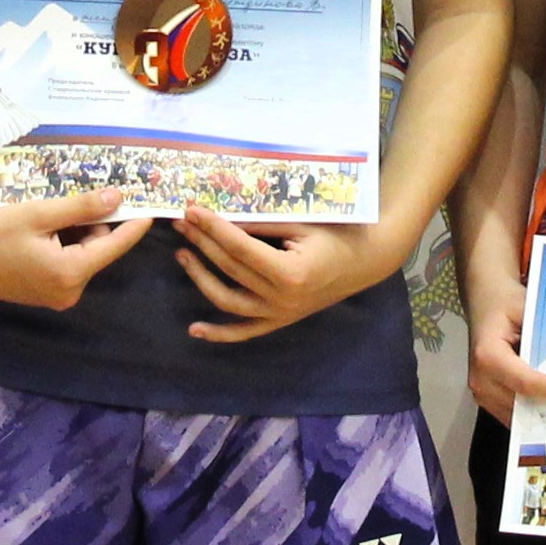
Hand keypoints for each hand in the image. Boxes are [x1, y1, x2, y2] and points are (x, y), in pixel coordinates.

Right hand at [0, 188, 146, 311]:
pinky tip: (42, 231)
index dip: (134, 225)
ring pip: (84, 254)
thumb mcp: (40, 213)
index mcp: (71, 273)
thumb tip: (118, 199)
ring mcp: (58, 296)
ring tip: (49, 215)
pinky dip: (64, 244)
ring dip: (76, 232)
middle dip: (92, 223)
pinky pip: (69, 264)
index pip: (115, 245)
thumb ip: (81, 207)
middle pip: (98, 249)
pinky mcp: (47, 294)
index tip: (153, 207)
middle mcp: (70, 291)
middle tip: (72, 199)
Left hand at [172, 209, 384, 343]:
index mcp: (290, 272)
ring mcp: (279, 314)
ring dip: (200, 278)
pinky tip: (195, 329)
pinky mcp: (279, 322)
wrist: (363, 262)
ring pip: (228, 300)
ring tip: (183, 254)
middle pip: (230, 268)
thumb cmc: (335, 235)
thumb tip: (221, 218)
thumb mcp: (300, 223)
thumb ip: (262, 226)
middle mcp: (282, 299)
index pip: (239, 247)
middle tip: (182, 223)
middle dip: (202, 243)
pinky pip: (245, 332)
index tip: (191, 210)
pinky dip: (220, 334)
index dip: (213, 227)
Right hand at [462, 246, 545, 425]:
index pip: (524, 381)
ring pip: (518, 418)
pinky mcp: (487, 399)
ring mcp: (482, 393)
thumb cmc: (505, 304)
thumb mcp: (526, 308)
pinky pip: (514, 416)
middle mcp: (481, 379)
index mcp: (487, 354)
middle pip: (522, 405)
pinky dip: (536, 416)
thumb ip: (545, 333)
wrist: (485, 303)